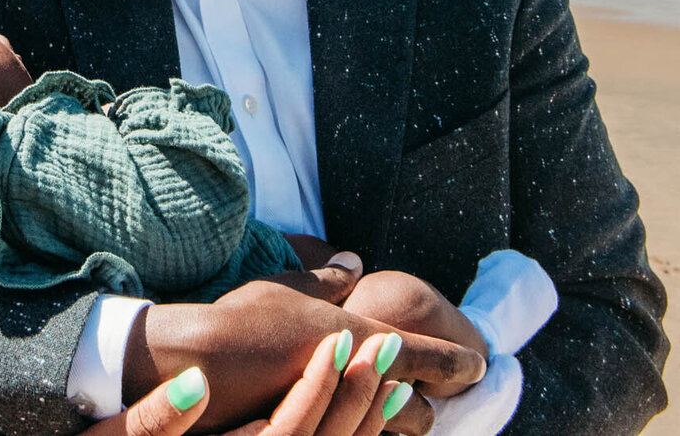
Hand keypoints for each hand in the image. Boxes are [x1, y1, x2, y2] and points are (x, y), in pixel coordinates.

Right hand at [122, 268, 484, 432]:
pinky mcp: (312, 431)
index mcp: (358, 337)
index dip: (453, 360)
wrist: (202, 365)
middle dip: (426, 401)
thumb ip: (324, 279)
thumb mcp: (284, 288)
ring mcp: (336, 412)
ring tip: (406, 412)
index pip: (422, 353)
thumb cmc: (241, 320)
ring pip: (387, 428)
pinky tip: (358, 426)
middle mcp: (355, 379)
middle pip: (411, 403)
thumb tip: (353, 261)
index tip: (478, 364)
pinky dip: (362, 427)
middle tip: (442, 394)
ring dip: (397, 419)